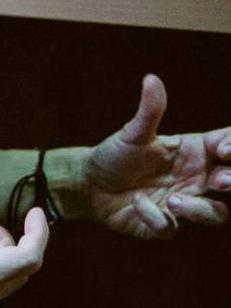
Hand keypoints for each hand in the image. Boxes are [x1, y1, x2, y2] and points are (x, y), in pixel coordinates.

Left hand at [85, 73, 230, 238]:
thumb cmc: (117, 154)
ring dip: (200, 209)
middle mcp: (196, 179)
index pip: (229, 148)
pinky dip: (156, 218)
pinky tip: (138, 204)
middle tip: (219, 180)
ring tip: (173, 201)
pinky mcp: (164, 225)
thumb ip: (149, 111)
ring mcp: (184, 204)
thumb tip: (151, 79)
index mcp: (195, 152)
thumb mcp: (132, 133)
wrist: (90, 183)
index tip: (222, 150)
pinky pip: (171, 228)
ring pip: (216, 214)